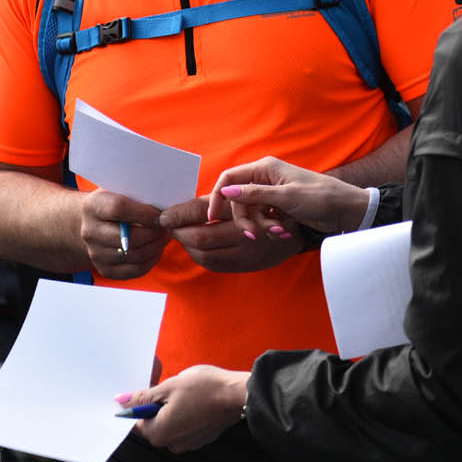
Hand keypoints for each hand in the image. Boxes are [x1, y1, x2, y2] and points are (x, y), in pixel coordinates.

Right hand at [80, 191, 168, 279]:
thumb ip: (136, 195)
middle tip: (167, 227)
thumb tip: (163, 205)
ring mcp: (96, 253)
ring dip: (156, 247)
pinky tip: (157, 249)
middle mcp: (90, 232)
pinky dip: (151, 260)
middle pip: (129, 237)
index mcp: (93, 206)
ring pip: (135, 255)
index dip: (144, 213)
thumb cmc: (112, 203)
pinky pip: (135, 270)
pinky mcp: (105, 270)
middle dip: (154, 233)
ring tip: (164, 237)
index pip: (118, 209)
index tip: (161, 215)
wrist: (92, 223)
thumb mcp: (119, 191)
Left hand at [120, 365, 247, 453]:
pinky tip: (197, 400)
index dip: (140, 404)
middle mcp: (172, 444)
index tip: (149, 390)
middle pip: (154, 424)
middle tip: (170, 388)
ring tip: (186, 393)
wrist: (237, 394)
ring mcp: (189, 443)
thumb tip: (121, 401)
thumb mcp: (169, 386)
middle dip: (158, 406)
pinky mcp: (202, 438)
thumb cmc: (203, 388)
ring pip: (171, 425)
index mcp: (160, 433)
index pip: (137, 422)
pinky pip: (186, 427)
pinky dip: (187, 415)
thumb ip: (143, 396)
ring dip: (173, 410)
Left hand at [159, 195, 303, 271]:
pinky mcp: (245, 266)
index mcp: (240, 210)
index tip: (163, 217)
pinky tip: (195, 248)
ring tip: (180, 235)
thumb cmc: (267, 205)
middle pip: (199, 238)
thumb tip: (177, 209)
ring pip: (205, 256)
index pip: (199, 213)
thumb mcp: (243, 195)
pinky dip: (200, 257)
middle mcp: (242, 234)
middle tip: (168, 226)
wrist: (299, 229)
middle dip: (179, 233)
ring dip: (187, 246)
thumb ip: (213, 201)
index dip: (178, 216)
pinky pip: (215, 265)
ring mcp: (245, 254)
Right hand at [207, 157, 369, 237]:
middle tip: (254, 234)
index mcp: (265, 168)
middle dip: (245, 219)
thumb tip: (225, 191)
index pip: (229, 178)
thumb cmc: (320, 198)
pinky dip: (270, 227)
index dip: (218, 196)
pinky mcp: (279, 207)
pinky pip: (263, 219)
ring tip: (279, 232)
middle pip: (238, 200)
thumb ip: (254, 195)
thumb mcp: (286, 197)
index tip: (213, 217)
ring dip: (261, 226)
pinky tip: (285, 231)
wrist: (345, 210)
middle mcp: (265, 178)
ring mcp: (272, 193)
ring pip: (251, 212)